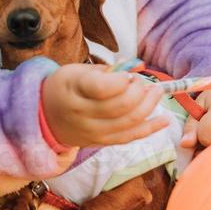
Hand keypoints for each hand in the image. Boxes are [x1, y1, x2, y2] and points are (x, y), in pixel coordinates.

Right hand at [41, 65, 168, 147]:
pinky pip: (129, 137)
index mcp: (73, 88)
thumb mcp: (78, 70)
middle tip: (144, 82)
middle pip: (121, 106)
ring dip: (149, 106)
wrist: (46, 115)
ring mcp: (91, 130)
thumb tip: (136, 67)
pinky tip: (165, 120)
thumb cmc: (67, 86)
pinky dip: (150, 129)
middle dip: (140, 92)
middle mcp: (81, 112)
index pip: (101, 88)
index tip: (129, 75)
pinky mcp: (100, 142)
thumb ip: (108, 70)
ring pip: (128, 122)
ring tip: (156, 92)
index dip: (122, 81)